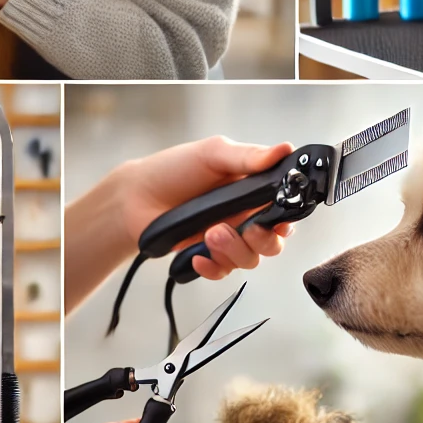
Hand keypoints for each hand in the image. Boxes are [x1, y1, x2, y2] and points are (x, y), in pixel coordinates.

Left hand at [65, 137, 296, 312]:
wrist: (135, 195)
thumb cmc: (174, 169)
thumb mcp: (213, 153)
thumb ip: (248, 156)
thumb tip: (284, 149)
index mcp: (253, 190)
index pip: (284, 210)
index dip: (286, 219)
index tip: (278, 219)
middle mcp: (244, 216)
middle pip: (273, 242)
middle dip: (262, 239)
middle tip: (244, 228)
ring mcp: (227, 238)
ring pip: (250, 259)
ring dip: (234, 250)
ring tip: (211, 234)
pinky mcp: (208, 256)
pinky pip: (223, 272)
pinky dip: (214, 268)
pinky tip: (199, 255)